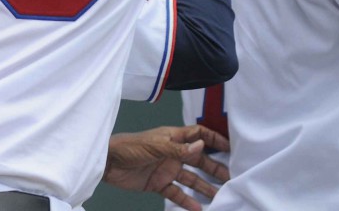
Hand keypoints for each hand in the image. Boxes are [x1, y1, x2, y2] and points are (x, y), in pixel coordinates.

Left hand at [105, 124, 229, 210]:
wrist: (108, 164)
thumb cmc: (132, 146)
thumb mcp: (157, 145)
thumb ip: (179, 149)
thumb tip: (202, 146)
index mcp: (175, 138)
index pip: (200, 135)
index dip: (214, 139)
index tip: (230, 146)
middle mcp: (175, 153)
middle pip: (199, 160)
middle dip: (214, 167)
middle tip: (230, 176)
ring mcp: (167, 169)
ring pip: (191, 178)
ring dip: (204, 186)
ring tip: (219, 194)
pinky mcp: (158, 184)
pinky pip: (176, 193)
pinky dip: (186, 201)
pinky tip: (197, 208)